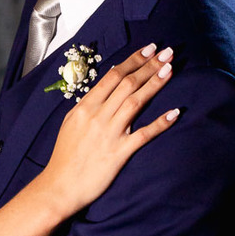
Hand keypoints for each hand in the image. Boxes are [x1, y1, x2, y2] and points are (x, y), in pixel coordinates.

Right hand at [39, 43, 179, 216]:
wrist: (60, 186)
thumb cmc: (65, 156)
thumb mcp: (70, 123)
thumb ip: (87, 106)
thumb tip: (103, 89)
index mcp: (85, 107)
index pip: (112, 76)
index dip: (133, 60)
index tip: (149, 49)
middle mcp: (98, 116)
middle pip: (127, 84)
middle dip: (149, 66)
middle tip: (167, 53)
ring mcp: (109, 134)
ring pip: (136, 102)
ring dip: (155, 83)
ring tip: (170, 69)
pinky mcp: (119, 153)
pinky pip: (143, 134)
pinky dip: (160, 123)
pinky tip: (175, 112)